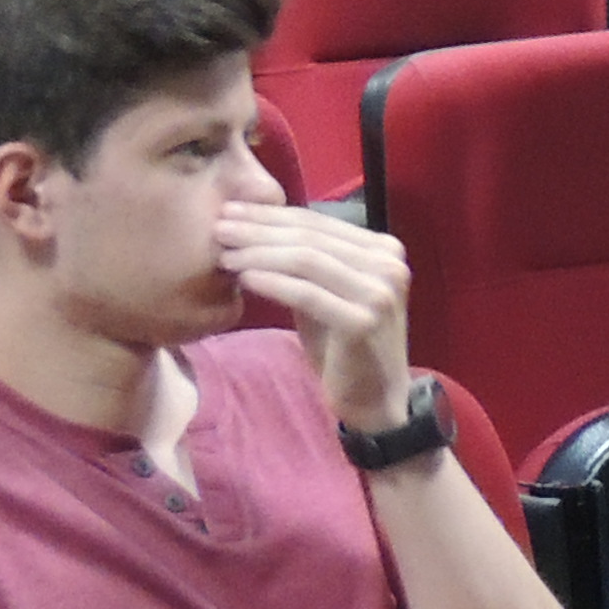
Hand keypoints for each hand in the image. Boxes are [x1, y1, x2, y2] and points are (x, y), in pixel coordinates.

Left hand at [217, 204, 416, 434]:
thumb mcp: (326, 293)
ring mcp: (381, 293)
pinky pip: (308, 295)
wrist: (374, 397)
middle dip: (259, 230)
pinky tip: (245, 279)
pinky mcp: (365, 321)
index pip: (318, 223)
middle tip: (218, 228)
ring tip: (224, 254)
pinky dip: (273, 283)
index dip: (271, 215)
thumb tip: (251, 226)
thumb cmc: (344, 345)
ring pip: (307, 261)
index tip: (230, 211)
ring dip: (259, 254)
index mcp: (384, 250)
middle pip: (310, 239)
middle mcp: (389, 265)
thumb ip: (306, 262)